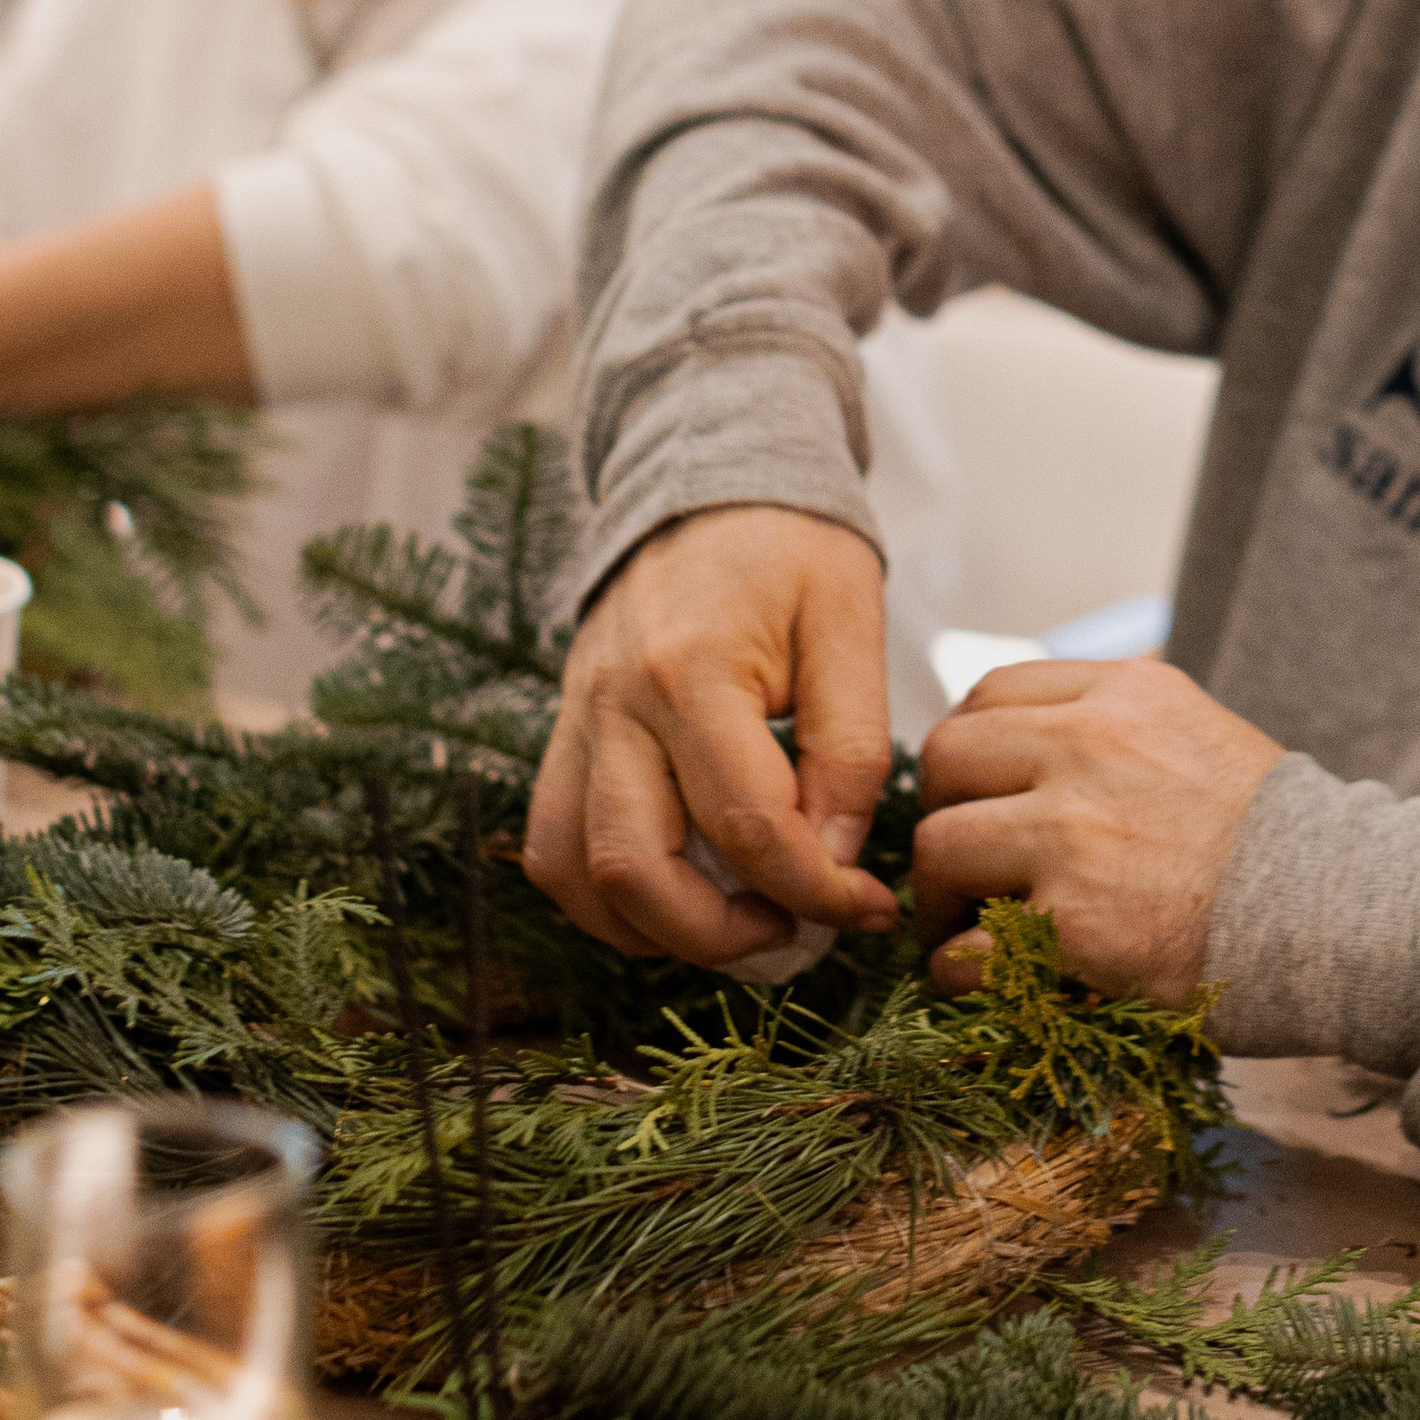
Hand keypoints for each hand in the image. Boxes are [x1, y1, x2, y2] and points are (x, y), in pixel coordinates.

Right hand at [525, 507, 901, 967]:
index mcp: (691, 669)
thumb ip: (849, 744)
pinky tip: (680, 894)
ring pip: (576, 873)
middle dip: (720, 935)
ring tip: (738, 923)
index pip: (747, 824)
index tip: (866, 909)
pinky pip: (553, 844)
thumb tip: (836, 857)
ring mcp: (577, 721)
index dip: (814, 891)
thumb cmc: (791, 549)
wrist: (709, 482)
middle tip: (794, 938)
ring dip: (654, 929)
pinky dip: (607, 896)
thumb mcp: (850, 622)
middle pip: (635, 869)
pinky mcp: (566, 734)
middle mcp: (615, 704)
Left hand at [912, 658, 1283, 1001]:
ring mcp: (1074, 835)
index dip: (969, 748)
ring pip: (938, 846)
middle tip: (963, 864)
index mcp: (1122, 696)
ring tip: (970, 927)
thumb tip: (1029, 738)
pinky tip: (988, 978)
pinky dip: (960, 970)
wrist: (1339, 916)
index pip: (991, 691)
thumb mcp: (1198, 732)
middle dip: (940, 812)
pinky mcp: (1073, 925)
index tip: (977, 791)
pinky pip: (964, 947)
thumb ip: (1115, 724)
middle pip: (945, 758)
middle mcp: (1089, 749)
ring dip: (940, 895)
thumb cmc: (1276, 839)